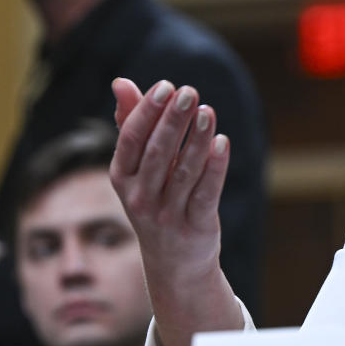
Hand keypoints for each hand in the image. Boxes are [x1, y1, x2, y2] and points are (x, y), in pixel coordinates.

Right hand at [110, 77, 243, 345]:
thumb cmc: (155, 199)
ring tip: (207, 111)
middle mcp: (140, 197)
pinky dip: (214, 168)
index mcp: (121, 178)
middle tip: (189, 91)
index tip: (166, 86)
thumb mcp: (137, 168)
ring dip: (196, 140)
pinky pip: (205, 194)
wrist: (173, 263)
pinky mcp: (195, 226)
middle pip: (157, 154)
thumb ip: (131, 123)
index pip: (131, 140)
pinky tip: (222, 143)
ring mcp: (167, 214)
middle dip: (173, 120)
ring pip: (183, 172)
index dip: (146, 112)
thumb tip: (121, 82)